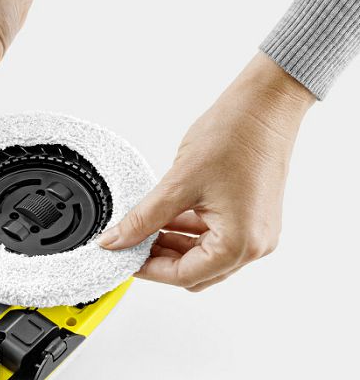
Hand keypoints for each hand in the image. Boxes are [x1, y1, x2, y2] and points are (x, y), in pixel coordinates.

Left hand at [98, 52, 315, 290]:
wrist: (265, 104)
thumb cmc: (234, 136)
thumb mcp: (177, 184)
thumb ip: (142, 219)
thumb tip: (114, 240)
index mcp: (241, 243)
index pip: (185, 275)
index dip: (149, 270)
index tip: (124, 258)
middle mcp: (255, 245)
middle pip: (196, 272)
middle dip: (161, 260)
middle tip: (131, 244)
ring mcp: (257, 233)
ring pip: (204, 256)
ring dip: (173, 245)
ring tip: (144, 227)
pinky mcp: (252, 218)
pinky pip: (215, 238)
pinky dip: (188, 232)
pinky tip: (165, 217)